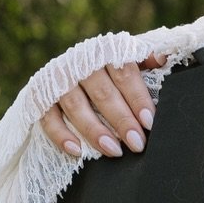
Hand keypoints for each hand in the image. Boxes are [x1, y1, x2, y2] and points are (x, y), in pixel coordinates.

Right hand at [38, 54, 167, 159]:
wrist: (68, 68)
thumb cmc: (107, 67)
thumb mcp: (126, 58)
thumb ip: (143, 60)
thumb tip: (164, 58)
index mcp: (105, 51)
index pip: (125, 74)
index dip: (137, 98)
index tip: (149, 121)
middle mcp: (79, 63)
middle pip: (102, 93)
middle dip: (122, 120)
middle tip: (137, 143)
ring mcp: (58, 81)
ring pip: (76, 106)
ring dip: (95, 130)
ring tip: (114, 150)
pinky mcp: (39, 97)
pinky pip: (48, 118)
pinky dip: (60, 135)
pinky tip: (77, 150)